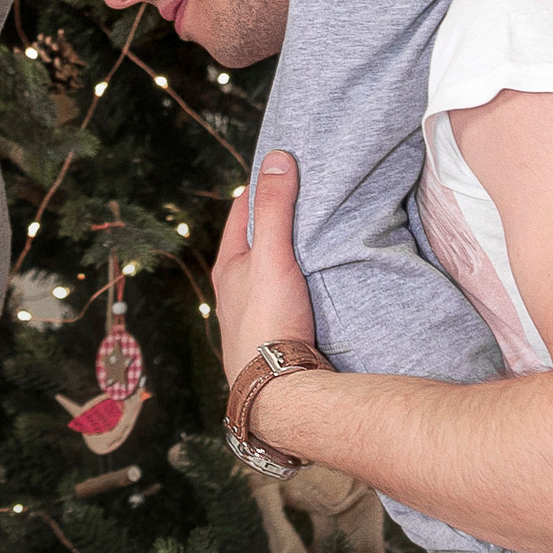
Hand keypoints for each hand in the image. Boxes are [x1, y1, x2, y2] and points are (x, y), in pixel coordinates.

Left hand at [211, 150, 315, 388]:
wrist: (280, 393)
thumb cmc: (267, 323)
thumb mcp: (270, 256)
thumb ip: (273, 209)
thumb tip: (277, 158)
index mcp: (228, 266)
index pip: (241, 211)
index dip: (263, 187)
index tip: (287, 168)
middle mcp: (237, 289)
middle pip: (259, 241)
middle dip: (281, 220)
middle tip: (312, 197)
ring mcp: (256, 314)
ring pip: (275, 271)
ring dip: (294, 255)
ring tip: (323, 236)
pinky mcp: (277, 334)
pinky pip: (290, 297)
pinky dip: (304, 282)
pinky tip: (324, 282)